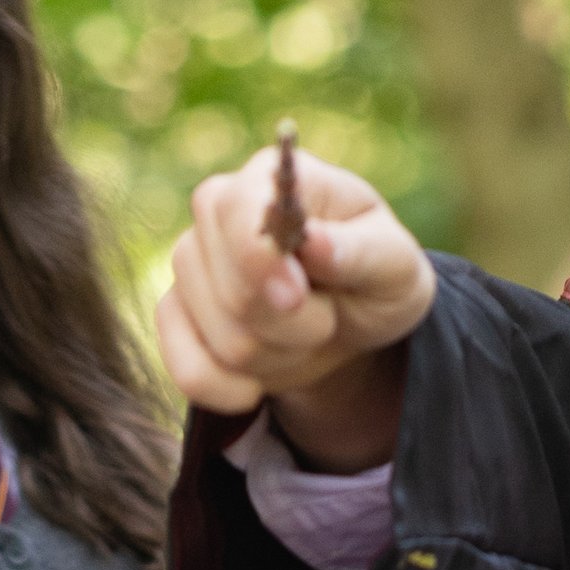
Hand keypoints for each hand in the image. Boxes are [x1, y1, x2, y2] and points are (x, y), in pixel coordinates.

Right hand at [157, 135, 433, 461]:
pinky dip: (235, 391)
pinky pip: (190, 374)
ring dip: (278, 356)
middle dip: (294, 324)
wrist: (349, 322)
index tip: (298, 294)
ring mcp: (188, 264)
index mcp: (270, 178)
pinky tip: (260, 382)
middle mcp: (216, 210)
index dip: (259, 261)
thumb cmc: (375, 278)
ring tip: (303, 333)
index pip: (233, 210)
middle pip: (232, 291)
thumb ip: (363, 251)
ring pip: (222, 340)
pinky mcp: (173, 316)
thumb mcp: (396, 264)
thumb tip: (315, 243)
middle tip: (326, 315)